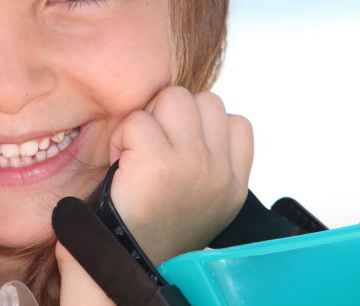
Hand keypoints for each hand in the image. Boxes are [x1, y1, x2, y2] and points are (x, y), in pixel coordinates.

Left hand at [107, 87, 253, 264]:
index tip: (180, 151)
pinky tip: (122, 163)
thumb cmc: (156, 226)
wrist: (129, 262)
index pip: (236, 122)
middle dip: (172, 115)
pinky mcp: (158, 162)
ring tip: (138, 151)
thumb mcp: (205, 198)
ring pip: (173, 97)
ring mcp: (192, 165)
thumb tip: (198, 114)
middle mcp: (220, 173)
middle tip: (153, 148)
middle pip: (202, 100)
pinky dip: (122, 135)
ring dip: (149, 118)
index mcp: (233, 184)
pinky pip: (137, 119)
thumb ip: (212, 160)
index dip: (202, 126)